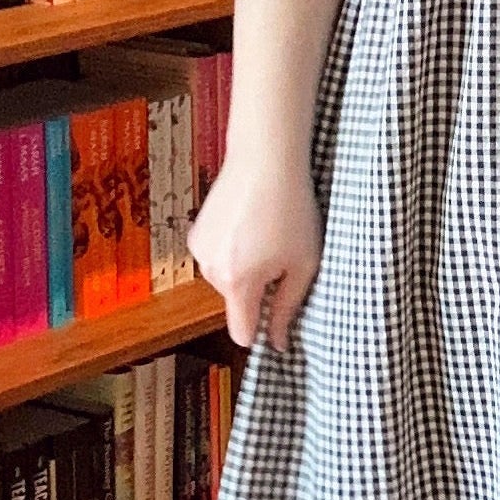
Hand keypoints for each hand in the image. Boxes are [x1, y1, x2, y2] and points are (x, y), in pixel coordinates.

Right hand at [188, 153, 324, 352]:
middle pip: (236, 303)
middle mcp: (210, 271)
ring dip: (245, 268)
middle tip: (282, 257)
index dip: (260, 333)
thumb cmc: (291, 210)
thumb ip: (288, 306)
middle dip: (257, 290)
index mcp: (238, 283)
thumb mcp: (304, 263)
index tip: (277, 320)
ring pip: (226, 279)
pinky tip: (249, 224)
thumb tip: (277, 342)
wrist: (265, 158)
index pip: (241, 333)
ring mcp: (199, 249)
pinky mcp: (196, 232)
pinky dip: (232, 249)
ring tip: (267, 235)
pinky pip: (217, 256)